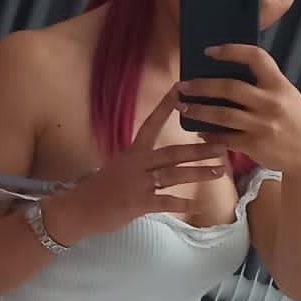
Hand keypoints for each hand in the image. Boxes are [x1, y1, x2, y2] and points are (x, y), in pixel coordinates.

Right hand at [44, 88, 229, 243]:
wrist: (77, 209)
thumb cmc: (96, 189)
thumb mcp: (116, 167)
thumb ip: (136, 162)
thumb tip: (152, 158)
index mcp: (131, 153)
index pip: (150, 124)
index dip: (165, 107)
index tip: (180, 90)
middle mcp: (136, 164)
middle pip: (172, 153)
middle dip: (199, 149)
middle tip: (222, 146)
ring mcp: (138, 184)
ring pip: (173, 175)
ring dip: (198, 173)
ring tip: (219, 171)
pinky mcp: (138, 204)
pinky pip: (165, 202)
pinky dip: (183, 205)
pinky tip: (198, 206)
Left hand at [178, 46, 300, 178]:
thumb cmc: (294, 122)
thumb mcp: (287, 96)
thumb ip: (264, 84)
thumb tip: (228, 73)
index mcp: (280, 85)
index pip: (256, 58)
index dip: (232, 51)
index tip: (210, 51)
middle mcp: (271, 103)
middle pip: (230, 87)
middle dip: (202, 85)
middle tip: (183, 85)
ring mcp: (262, 125)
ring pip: (222, 114)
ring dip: (198, 109)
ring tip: (182, 106)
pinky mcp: (254, 145)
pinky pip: (224, 138)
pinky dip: (208, 134)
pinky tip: (198, 130)